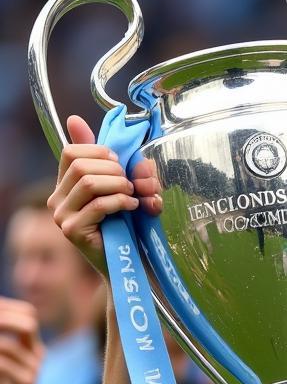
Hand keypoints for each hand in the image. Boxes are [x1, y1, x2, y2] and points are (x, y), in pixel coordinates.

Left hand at [0, 298, 43, 383]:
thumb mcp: (2, 360)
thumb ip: (2, 344)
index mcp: (32, 345)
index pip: (28, 315)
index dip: (8, 307)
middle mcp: (37, 353)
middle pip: (27, 323)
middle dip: (1, 320)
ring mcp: (35, 368)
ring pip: (7, 346)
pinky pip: (5, 366)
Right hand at [49, 115, 161, 275]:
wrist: (127, 265)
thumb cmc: (125, 225)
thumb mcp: (116, 187)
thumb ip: (104, 159)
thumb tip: (75, 118)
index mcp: (63, 186)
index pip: (70, 152)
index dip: (99, 151)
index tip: (120, 164)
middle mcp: (56, 200)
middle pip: (81, 166)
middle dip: (113, 170)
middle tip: (131, 184)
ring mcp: (62, 217)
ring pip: (89, 182)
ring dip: (119, 185)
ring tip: (133, 196)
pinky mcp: (73, 232)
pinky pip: (99, 204)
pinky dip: (121, 202)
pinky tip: (133, 208)